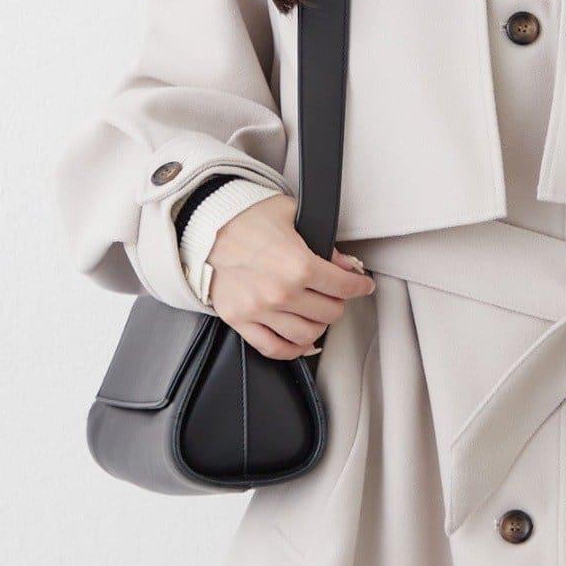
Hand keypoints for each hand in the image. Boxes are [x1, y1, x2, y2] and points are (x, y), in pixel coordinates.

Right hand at [205, 192, 374, 359]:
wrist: (203, 227)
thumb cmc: (244, 217)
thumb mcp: (291, 215)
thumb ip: (323, 242)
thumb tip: (345, 264)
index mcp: (298, 265)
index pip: (344, 286)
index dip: (359, 286)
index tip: (363, 285)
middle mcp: (281, 293)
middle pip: (330, 313)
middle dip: (338, 303)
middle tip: (336, 295)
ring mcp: (260, 311)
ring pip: (307, 335)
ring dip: (318, 326)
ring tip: (317, 314)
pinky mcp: (240, 321)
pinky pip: (273, 349)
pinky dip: (292, 350)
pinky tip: (300, 342)